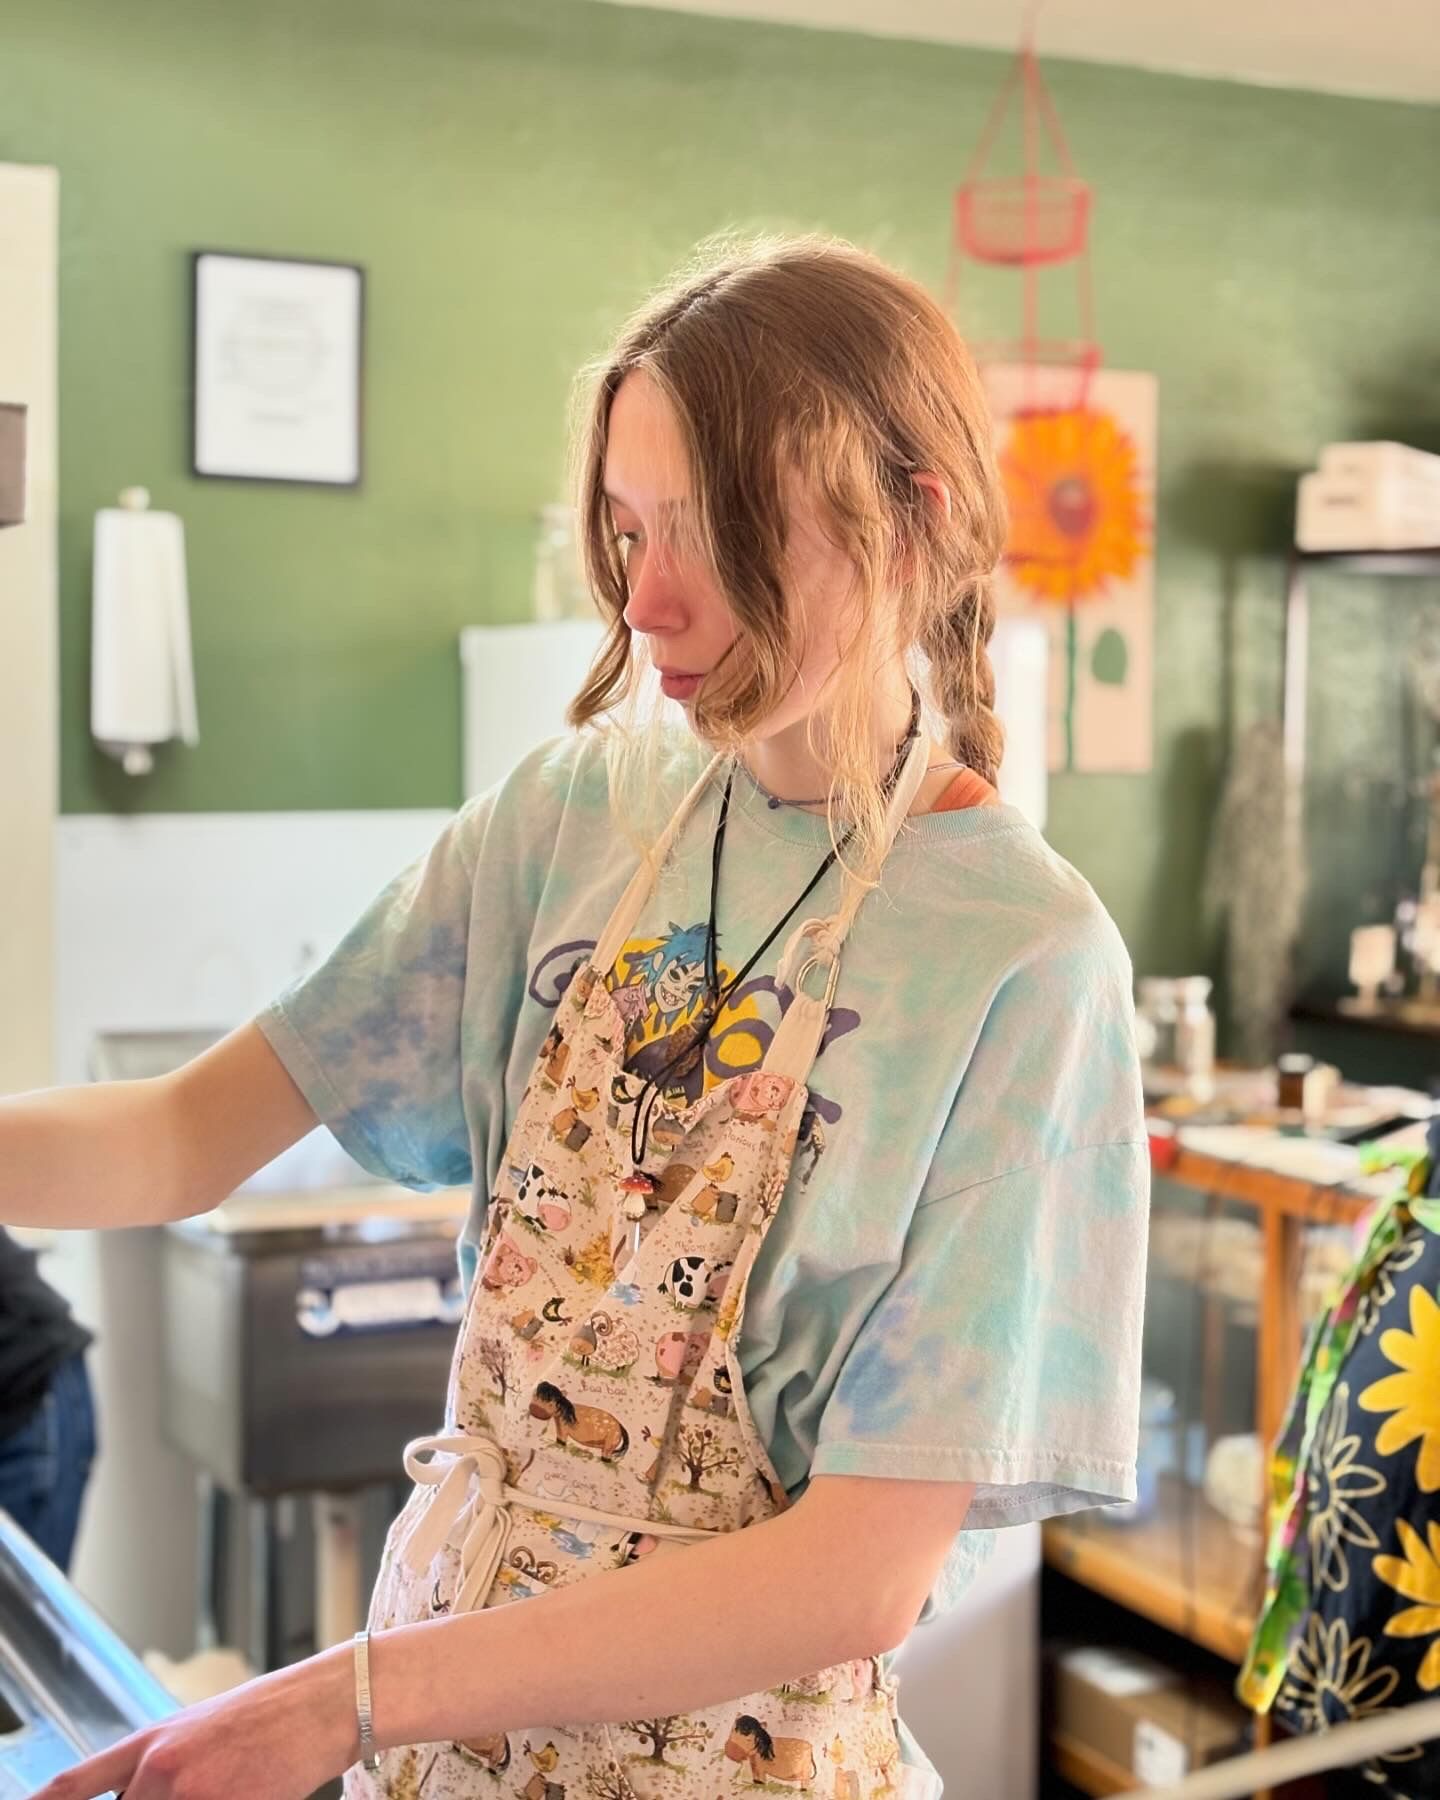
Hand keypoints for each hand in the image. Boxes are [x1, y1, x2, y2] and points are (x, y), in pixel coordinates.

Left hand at [33, 1644, 357, 1799]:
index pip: (73, 1785)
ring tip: (225, 1787)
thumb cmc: (266, 1717)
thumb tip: (135, 1795)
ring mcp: (191, 1795)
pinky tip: (243, 1794)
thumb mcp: (199, 1730)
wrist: (321, 1705)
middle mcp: (159, 1769)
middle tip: (193, 1794)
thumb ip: (158, 1768)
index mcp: (149, 1742)